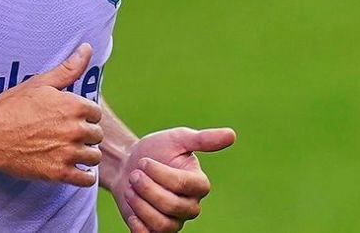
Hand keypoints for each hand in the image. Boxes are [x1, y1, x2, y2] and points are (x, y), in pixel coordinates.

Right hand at [0, 43, 103, 186]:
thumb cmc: (12, 107)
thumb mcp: (40, 83)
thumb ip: (68, 68)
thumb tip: (87, 48)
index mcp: (73, 105)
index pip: (96, 113)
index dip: (84, 115)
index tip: (71, 118)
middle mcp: (75, 129)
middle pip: (97, 135)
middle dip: (85, 134)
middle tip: (67, 134)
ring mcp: (68, 153)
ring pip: (93, 157)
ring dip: (86, 155)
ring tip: (70, 151)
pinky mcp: (59, 173)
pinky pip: (86, 179)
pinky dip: (84, 176)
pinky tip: (74, 169)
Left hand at [113, 127, 234, 232]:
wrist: (127, 165)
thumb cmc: (156, 150)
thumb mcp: (178, 139)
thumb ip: (203, 139)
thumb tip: (232, 135)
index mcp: (199, 184)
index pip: (183, 185)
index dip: (160, 174)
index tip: (144, 161)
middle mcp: (190, 206)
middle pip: (172, 206)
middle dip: (148, 189)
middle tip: (134, 175)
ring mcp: (175, 221)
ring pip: (162, 224)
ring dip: (140, 204)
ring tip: (130, 188)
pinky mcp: (156, 231)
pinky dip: (138, 224)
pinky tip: (131, 208)